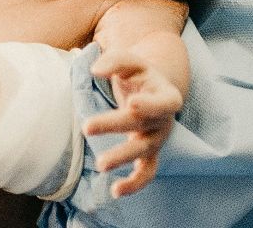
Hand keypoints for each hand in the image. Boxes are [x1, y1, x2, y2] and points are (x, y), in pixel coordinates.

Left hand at [84, 46, 182, 197]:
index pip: (163, 102)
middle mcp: (165, 120)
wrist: (150, 90)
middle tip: (87, 127)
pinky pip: (146, 173)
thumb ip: (115, 60)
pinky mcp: (149, 155)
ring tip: (100, 165)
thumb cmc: (138, 75)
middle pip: (141, 125)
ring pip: (143, 153)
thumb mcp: (131, 62)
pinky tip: (115, 191)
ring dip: (122, 158)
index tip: (131, 103)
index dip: (150, 104)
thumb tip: (96, 71)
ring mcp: (157, 140)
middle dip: (114, 125)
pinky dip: (134, 184)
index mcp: (166, 95)